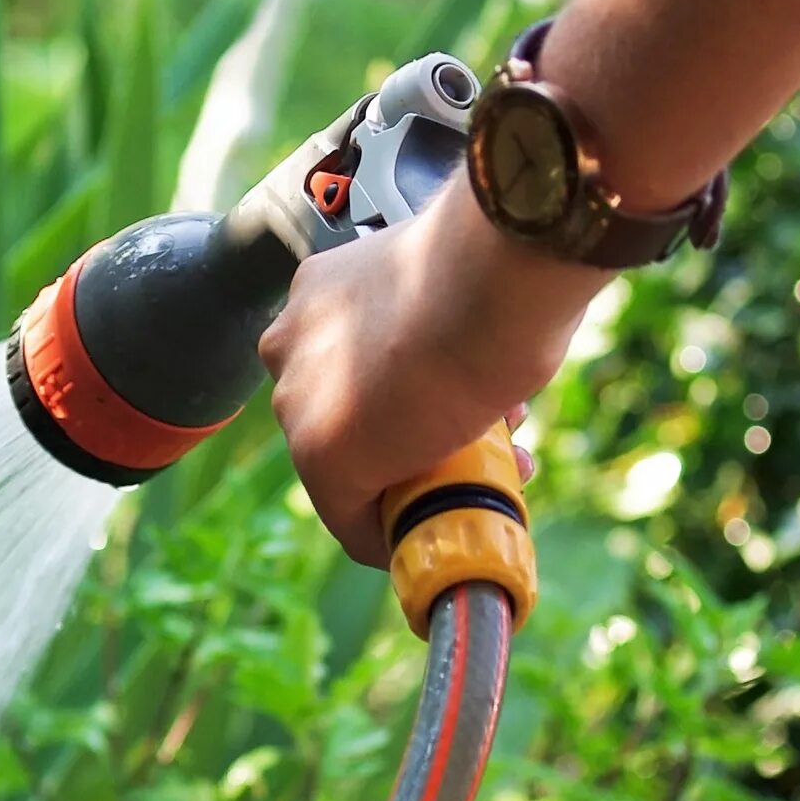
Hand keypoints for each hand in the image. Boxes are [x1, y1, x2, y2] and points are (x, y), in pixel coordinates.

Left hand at [258, 177, 609, 566]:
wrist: (490, 281)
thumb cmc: (493, 267)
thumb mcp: (456, 280)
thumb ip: (444, 309)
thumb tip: (477, 334)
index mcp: (321, 291)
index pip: (355, 365)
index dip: (416, 394)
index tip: (463, 404)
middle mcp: (294, 343)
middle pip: (353, 417)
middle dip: (421, 439)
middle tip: (490, 442)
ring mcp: (300, 400)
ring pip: (355, 467)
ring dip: (424, 482)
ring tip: (506, 468)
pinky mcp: (320, 457)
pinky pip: (350, 517)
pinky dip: (397, 533)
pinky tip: (448, 525)